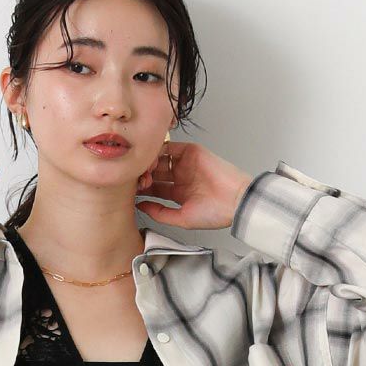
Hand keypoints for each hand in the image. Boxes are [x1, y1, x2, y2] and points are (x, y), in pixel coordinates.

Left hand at [135, 141, 252, 231]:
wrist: (234, 200)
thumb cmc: (214, 214)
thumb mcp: (182, 219)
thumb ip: (160, 213)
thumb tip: (140, 206)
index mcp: (178, 194)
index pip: (155, 188)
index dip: (143, 189)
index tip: (131, 193)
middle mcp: (181, 177)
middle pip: (155, 172)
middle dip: (143, 175)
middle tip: (137, 181)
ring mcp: (185, 163)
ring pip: (160, 159)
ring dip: (149, 163)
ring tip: (144, 172)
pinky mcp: (191, 151)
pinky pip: (170, 146)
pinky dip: (159, 151)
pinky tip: (152, 160)